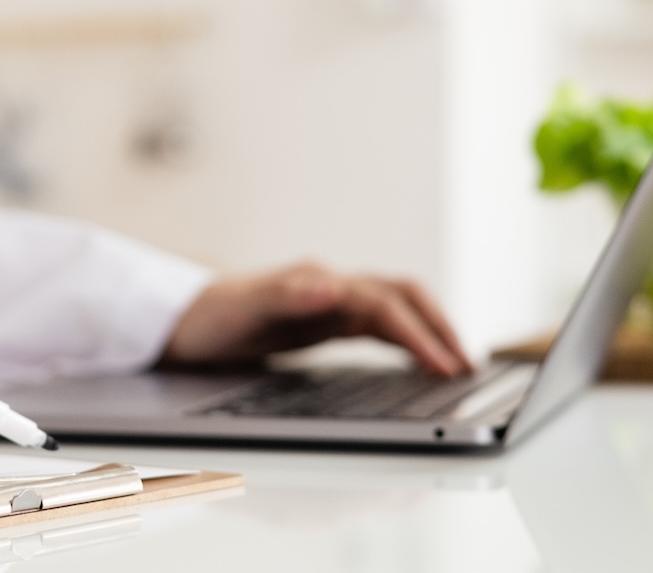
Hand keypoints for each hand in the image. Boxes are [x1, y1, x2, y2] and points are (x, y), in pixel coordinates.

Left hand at [160, 262, 469, 374]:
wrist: (182, 319)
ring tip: (459, 366)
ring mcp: (331, 303)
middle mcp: (332, 289)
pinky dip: (408, 341)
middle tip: (470, 367)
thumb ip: (285, 295)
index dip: (419, 336)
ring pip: (398, 311)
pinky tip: (420, 363)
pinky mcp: (326, 319)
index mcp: (320, 285)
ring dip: (431, 333)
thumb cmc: (210, 317)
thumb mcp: (242, 310)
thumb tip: (331, 285)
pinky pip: (381, 326)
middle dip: (441, 328)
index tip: (444, 367)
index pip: (386, 307)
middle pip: (405, 299)